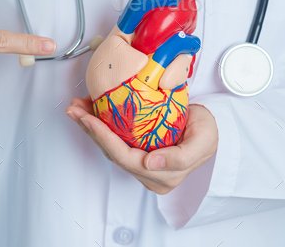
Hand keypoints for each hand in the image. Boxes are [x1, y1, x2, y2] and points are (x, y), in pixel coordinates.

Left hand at [65, 97, 217, 193]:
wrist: (210, 125)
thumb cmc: (208, 132)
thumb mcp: (202, 143)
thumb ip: (180, 158)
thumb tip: (150, 164)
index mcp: (161, 176)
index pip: (124, 157)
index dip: (104, 138)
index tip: (89, 119)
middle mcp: (146, 171)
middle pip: (110, 151)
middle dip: (89, 129)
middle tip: (74, 110)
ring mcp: (139, 161)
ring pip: (108, 144)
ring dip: (89, 125)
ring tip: (76, 108)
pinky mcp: (135, 148)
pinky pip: (113, 137)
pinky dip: (98, 123)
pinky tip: (88, 109)